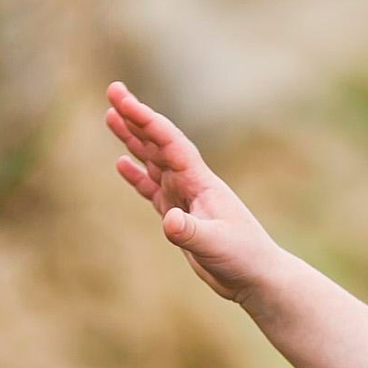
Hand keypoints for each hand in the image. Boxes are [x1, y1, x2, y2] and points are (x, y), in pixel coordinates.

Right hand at [103, 81, 281, 302]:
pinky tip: (121, 163)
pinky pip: (152, 189)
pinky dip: (137, 175)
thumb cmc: (244, 258)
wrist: (257, 277)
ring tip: (110, 117)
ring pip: (153, 161)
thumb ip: (190, 232)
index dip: (146, 120)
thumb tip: (168, 221)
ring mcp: (185, 198)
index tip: (123, 100)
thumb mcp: (215, 245)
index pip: (169, 143)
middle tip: (113, 90)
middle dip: (135, 118)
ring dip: (133, 140)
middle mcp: (191, 184)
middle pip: (158, 144)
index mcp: (201, 182)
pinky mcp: (180, 217)